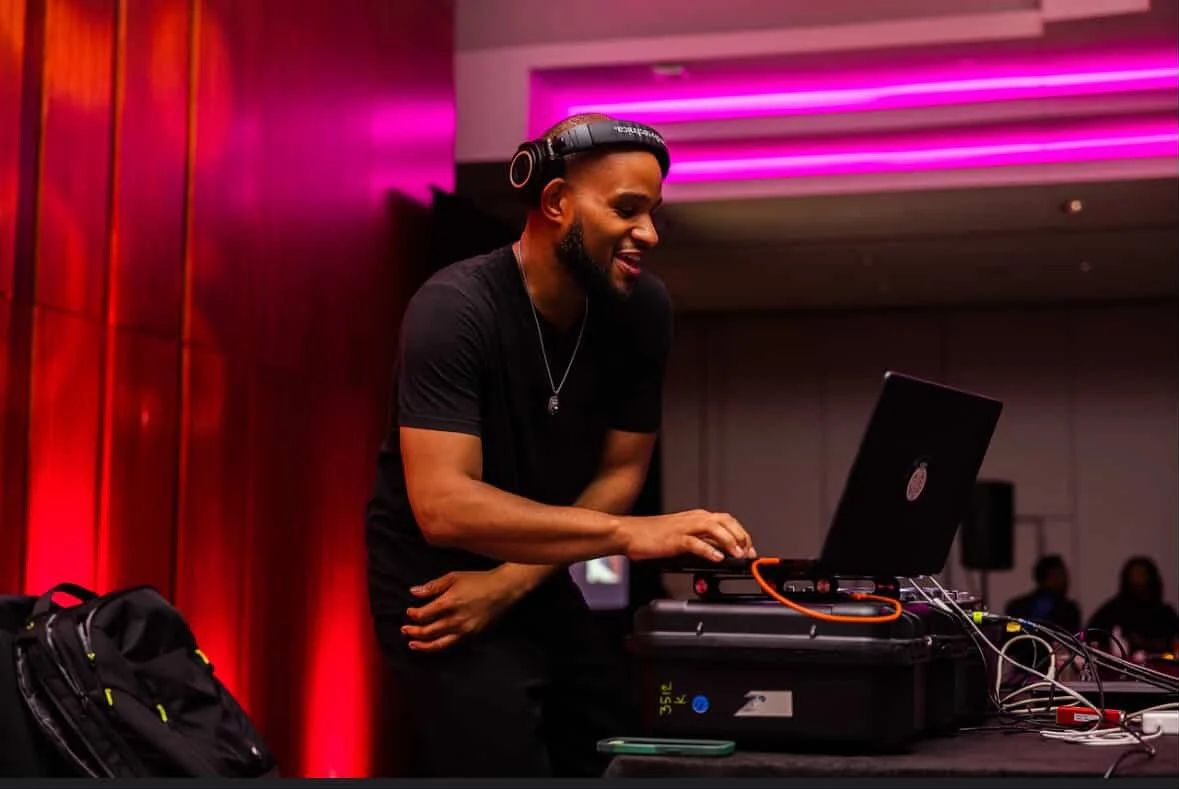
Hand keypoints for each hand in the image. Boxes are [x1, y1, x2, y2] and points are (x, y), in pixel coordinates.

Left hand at [401, 568, 525, 651]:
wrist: (502, 590)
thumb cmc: (478, 581)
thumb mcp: (453, 577)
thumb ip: (433, 586)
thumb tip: (414, 592)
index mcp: (449, 603)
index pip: (424, 615)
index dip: (413, 615)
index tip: (409, 612)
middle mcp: (455, 619)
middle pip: (428, 631)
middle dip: (414, 631)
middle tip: (404, 630)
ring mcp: (464, 630)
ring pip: (438, 643)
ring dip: (423, 645)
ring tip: (412, 644)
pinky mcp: (471, 635)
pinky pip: (451, 644)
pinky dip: (438, 646)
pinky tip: (432, 645)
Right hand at [619, 509, 754, 562]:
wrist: (630, 533)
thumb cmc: (653, 536)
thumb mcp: (683, 537)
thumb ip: (702, 542)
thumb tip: (721, 553)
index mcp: (697, 517)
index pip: (727, 521)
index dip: (742, 534)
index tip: (750, 549)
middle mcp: (693, 519)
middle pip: (725, 521)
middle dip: (741, 536)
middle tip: (748, 553)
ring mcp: (684, 527)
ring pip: (714, 528)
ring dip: (729, 541)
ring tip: (737, 555)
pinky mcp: (674, 539)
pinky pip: (695, 543)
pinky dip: (708, 550)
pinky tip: (717, 558)